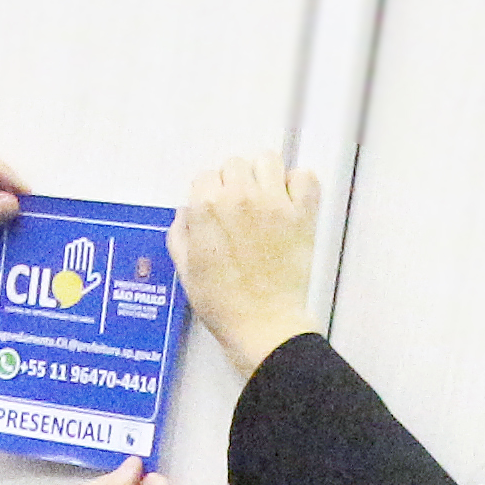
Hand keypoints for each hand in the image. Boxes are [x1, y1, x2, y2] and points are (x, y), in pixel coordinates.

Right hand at [172, 151, 324, 373]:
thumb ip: (181, 236)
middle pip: (234, 164)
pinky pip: (304, 176)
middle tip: (237, 208)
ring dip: (263, 175)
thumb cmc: (222, 304)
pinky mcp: (302, 213)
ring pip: (268, 160)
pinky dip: (297, 183)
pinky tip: (288, 201)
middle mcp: (240, 197)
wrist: (262, 324)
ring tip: (263, 198)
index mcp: (207, 210)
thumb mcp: (186, 272)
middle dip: (232, 182)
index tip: (213, 213)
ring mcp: (275, 202)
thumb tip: (186, 213)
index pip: (204, 178)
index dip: (206, 195)